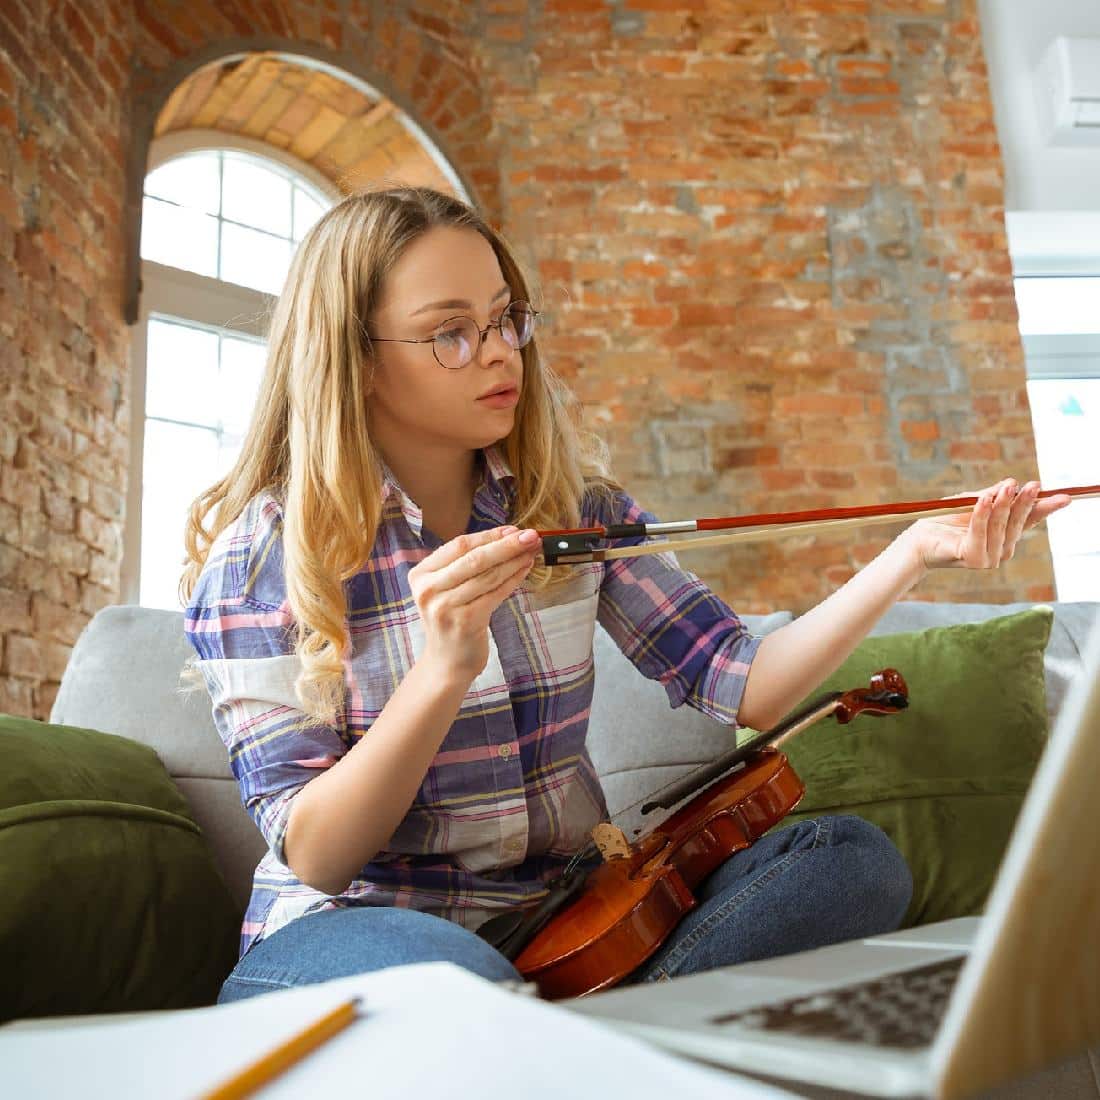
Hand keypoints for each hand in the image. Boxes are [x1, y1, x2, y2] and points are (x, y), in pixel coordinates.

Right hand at [408, 525, 540, 680]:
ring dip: (514, 560)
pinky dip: (513, 580)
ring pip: (487, 575)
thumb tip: (508, 535)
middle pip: (474, 558)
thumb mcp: (447, 588)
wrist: (447, 661)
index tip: (513, 529)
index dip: (489, 535)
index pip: (459, 546)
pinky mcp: (465, 622)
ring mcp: (445, 607)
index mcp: (420, 575)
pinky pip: (495, 594)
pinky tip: (525, 570)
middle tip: (531, 535)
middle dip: (507, 545)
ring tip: (532, 551)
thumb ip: (466, 564)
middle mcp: (428, 590)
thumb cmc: (452, 619)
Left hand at [903, 478, 1071, 570]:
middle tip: (1034, 484)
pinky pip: (979, 532)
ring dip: (1002, 505)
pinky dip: (981, 515)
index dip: (1045, 509)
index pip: (1029, 521)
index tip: (1065, 497)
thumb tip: (1012, 483)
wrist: (917, 540)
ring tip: (1007, 486)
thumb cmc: (944, 521)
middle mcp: (1000, 550)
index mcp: (1003, 536)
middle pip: (1017, 523)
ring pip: (999, 527)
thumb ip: (992, 495)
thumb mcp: (972, 502)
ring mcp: (988, 558)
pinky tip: (984, 499)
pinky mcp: (972, 559)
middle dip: (1026, 503)